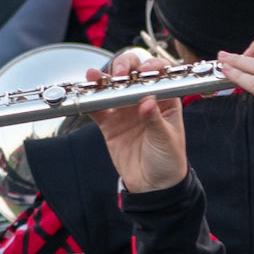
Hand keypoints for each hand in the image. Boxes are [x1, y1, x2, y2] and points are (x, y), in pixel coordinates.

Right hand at [90, 50, 187, 193]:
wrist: (153, 187)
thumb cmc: (168, 161)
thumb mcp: (166, 139)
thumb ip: (154, 119)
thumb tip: (147, 101)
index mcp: (165, 99)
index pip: (158, 74)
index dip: (150, 67)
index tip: (144, 70)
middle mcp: (144, 99)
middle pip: (132, 74)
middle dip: (124, 67)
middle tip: (119, 74)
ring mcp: (125, 110)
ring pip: (112, 86)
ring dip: (103, 79)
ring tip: (94, 76)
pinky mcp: (110, 123)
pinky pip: (97, 107)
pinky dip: (90, 99)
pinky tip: (85, 91)